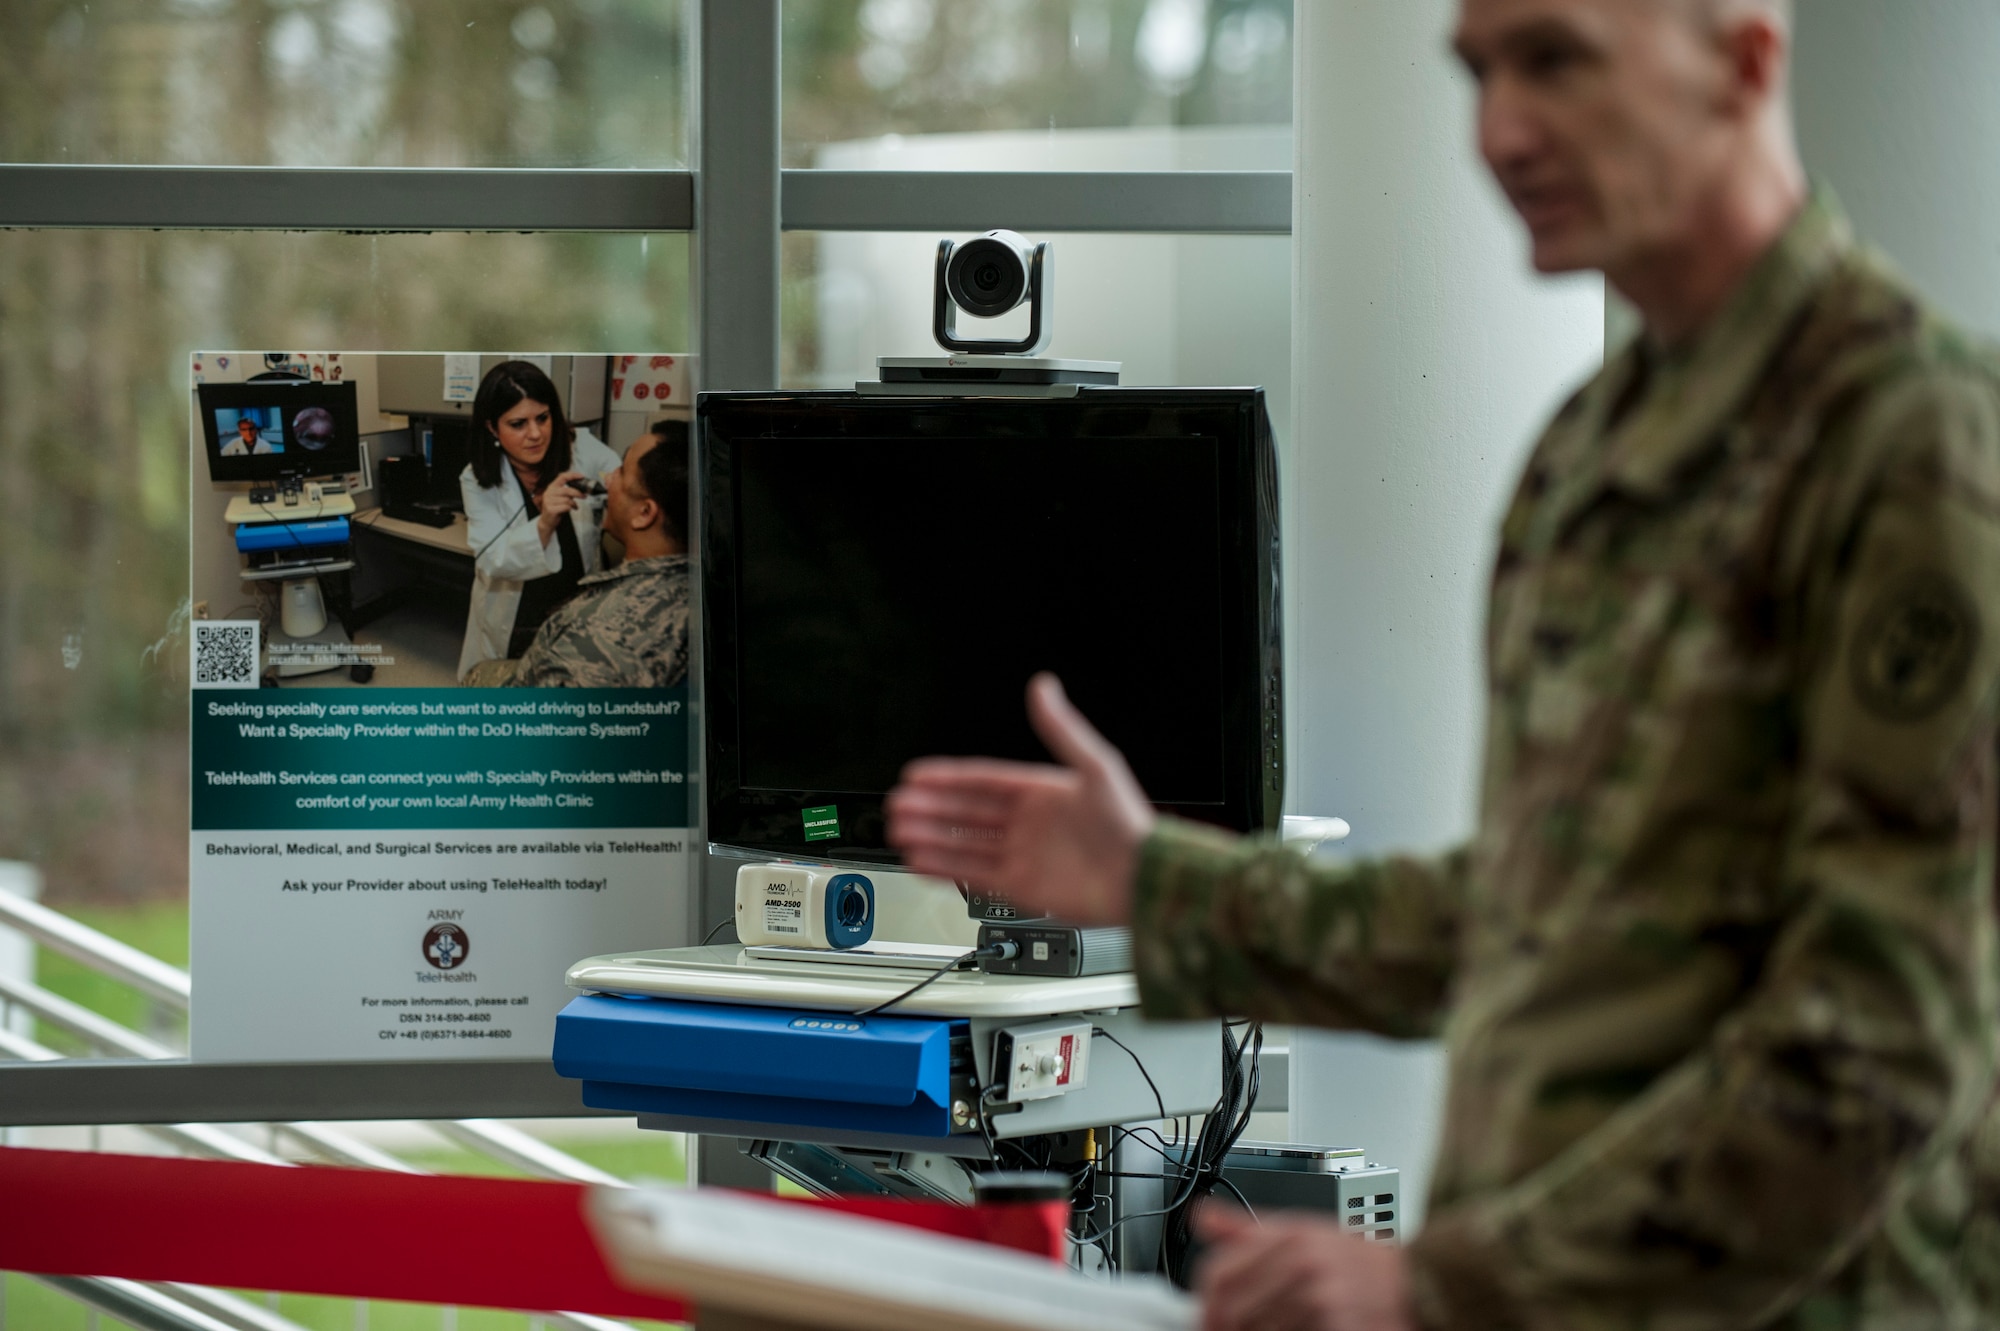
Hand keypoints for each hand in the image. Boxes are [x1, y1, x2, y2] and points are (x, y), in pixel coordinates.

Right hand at [535, 469, 587, 536]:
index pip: (562, 477)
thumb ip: (568, 492)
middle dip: (578, 493)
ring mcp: (549, 501)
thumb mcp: (560, 497)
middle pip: (567, 490)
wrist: (547, 521)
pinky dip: (570, 508)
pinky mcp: (551, 509)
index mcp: (552, 487)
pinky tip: (570, 510)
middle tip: (584, 496)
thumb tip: (581, 489)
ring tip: (574, 506)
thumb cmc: (556, 508)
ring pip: (567, 499)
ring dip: (573, 504)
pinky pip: (566, 507)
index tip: (581, 476)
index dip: (573, 475)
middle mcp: (549, 492)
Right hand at [884, 673, 1154, 925]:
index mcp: (1041, 792)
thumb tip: (1044, 688)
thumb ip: (1063, 729)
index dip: (949, 777)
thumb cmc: (1128, 824)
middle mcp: (1028, 824)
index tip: (918, 773)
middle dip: (931, 807)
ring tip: (900, 830)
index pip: (982, 780)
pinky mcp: (1022, 887)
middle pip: (967, 812)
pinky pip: (974, 876)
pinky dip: (945, 868)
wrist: (1144, 879)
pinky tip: (921, 861)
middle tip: (899, 802)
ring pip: (964, 843)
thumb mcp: (1096, 766)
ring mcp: (1023, 855)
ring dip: (932, 836)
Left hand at [1197, 1205, 1416, 1330]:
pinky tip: (1301, 1330)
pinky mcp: (1340, 1324)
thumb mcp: (1304, 1232)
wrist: (1419, 1283)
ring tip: (1278, 1327)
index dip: (1204, 1303)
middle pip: (1233, 1310)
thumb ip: (1247, 1231)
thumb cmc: (1359, 1263)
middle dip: (1226, 1328)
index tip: (1205, 1317)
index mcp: (1290, 1236)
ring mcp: (1322, 1297)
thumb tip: (1201, 1216)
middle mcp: (1304, 1262)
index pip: (1220, 1271)